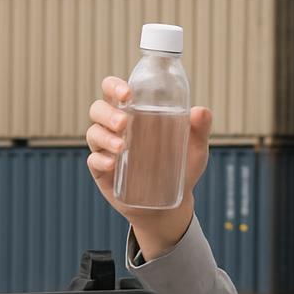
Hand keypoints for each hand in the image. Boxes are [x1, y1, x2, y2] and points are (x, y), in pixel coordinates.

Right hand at [86, 76, 213, 260]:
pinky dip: (100, 159)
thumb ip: (199, 129)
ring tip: (123, 147)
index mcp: (135, 114)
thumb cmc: (181, 169)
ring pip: (93, 133)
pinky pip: (93, 160)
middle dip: (108, 113)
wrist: (171, 206)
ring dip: (105, 136)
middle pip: (98, 109)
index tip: (127, 93)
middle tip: (125, 123)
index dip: (114, 86)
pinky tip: (113, 163)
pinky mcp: (102, 171)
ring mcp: (107, 149)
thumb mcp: (195, 149)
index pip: (114, 91)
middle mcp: (116, 128)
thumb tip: (201, 111)